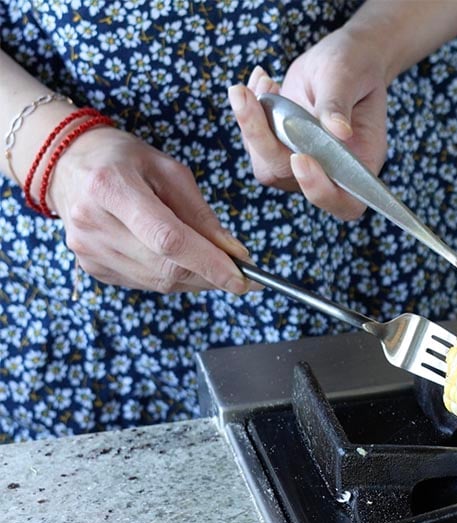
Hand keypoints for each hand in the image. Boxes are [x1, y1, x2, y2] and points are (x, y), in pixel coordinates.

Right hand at [47, 125, 251, 293]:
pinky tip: (179, 260)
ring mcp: (87, 249)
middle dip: (211, 275)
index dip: (208, 263)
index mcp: (111, 187)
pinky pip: (145, 283)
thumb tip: (235, 254)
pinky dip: (172, 277)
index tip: (243, 279)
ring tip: (212, 263)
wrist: (68, 165)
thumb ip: (202, 214)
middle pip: (165, 266)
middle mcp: (92, 222)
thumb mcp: (169, 171)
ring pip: (158, 282)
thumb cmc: (125, 160)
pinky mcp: (91, 266)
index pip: (168, 239)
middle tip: (242, 273)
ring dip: (195, 279)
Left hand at [228, 30, 390, 220]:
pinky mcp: (282, 146)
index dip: (320, 190)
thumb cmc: (355, 65)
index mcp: (361, 161)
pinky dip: (249, 113)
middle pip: (291, 180)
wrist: (343, 58)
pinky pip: (255, 144)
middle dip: (263, 141)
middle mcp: (331, 169)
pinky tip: (264, 81)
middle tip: (248, 96)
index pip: (344, 202)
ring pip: (266, 165)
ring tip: (262, 82)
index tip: (300, 158)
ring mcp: (304, 160)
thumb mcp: (348, 75)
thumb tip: (337, 130)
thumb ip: (338, 103)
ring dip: (251, 126)